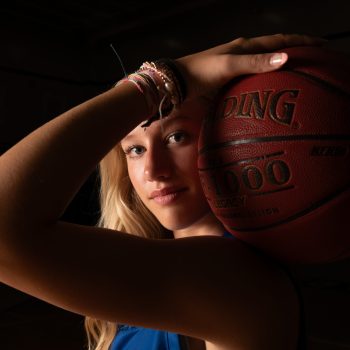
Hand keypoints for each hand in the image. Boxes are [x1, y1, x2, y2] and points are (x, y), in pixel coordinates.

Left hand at [175, 34, 325, 99]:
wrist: (177, 82)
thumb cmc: (201, 72)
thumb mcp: (229, 65)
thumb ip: (255, 62)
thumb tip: (285, 57)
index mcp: (245, 46)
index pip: (279, 40)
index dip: (300, 41)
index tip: (321, 44)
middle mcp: (242, 52)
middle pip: (274, 48)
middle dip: (294, 49)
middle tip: (313, 57)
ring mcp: (236, 64)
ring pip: (264, 61)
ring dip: (280, 63)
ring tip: (296, 70)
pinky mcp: (229, 77)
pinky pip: (254, 74)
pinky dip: (266, 76)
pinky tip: (268, 85)